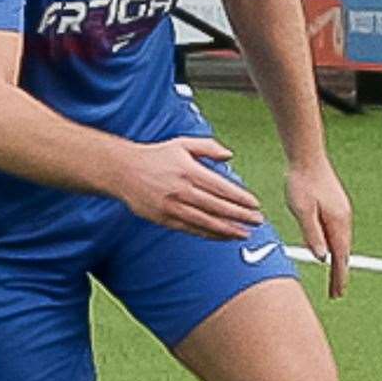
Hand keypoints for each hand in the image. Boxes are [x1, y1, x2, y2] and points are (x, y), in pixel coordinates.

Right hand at [120, 136, 264, 239]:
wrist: (123, 171)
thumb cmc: (157, 156)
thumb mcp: (182, 144)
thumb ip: (208, 147)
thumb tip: (229, 156)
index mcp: (189, 171)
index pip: (221, 188)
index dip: (240, 198)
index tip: (255, 204)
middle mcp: (182, 190)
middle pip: (217, 207)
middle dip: (240, 216)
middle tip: (258, 220)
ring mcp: (173, 207)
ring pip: (206, 222)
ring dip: (228, 229)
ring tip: (245, 233)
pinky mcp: (165, 219)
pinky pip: (192, 229)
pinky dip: (210, 234)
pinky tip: (224, 236)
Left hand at [285, 156, 352, 297]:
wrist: (307, 157)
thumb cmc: (301, 182)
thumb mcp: (302, 210)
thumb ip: (313, 234)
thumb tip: (322, 258)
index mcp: (338, 222)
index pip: (340, 257)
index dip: (338, 277)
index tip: (337, 294)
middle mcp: (344, 219)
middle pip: (344, 253)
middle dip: (340, 275)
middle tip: (336, 294)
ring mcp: (342, 212)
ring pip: (343, 244)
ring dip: (339, 263)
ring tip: (335, 278)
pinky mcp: (336, 207)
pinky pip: (339, 235)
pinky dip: (337, 249)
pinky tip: (331, 252)